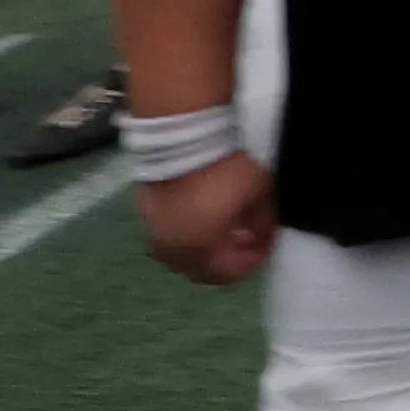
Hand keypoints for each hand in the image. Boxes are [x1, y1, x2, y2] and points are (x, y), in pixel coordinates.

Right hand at [140, 149, 276, 285]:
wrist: (182, 138)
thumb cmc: (225, 168)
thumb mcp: (259, 193)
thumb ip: (262, 221)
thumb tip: (263, 234)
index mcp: (201, 249)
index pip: (229, 273)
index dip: (252, 261)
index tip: (265, 243)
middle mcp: (173, 249)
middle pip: (201, 272)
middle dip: (226, 262)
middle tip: (245, 241)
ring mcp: (154, 232)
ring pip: (179, 259)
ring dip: (203, 253)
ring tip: (223, 231)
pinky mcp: (144, 213)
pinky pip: (166, 238)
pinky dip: (185, 237)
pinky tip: (200, 218)